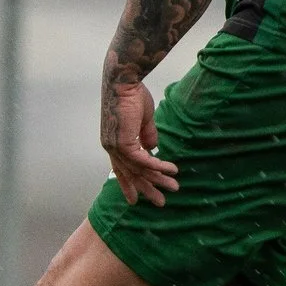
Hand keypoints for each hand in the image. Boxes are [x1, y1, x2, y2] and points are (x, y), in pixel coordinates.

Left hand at [100, 79, 178, 205]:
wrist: (124, 82)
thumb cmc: (132, 96)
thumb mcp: (143, 120)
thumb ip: (147, 136)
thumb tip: (153, 148)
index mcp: (114, 143)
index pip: (121, 169)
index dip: (128, 185)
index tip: (134, 200)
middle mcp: (112, 148)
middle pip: (131, 174)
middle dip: (147, 189)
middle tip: (160, 202)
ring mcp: (116, 147)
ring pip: (140, 170)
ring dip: (159, 178)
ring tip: (174, 187)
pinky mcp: (124, 143)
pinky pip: (144, 160)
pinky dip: (158, 166)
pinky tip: (171, 169)